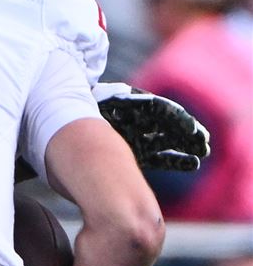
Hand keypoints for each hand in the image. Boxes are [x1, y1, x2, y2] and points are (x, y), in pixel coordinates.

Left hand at [93, 83, 209, 170]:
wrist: (64, 121)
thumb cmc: (83, 112)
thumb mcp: (100, 105)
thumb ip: (116, 103)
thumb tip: (136, 101)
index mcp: (131, 104)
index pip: (161, 109)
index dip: (177, 118)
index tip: (191, 128)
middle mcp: (138, 119)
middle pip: (168, 125)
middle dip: (186, 132)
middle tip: (202, 143)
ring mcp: (137, 135)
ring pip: (167, 140)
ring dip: (186, 145)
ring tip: (202, 152)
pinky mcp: (134, 151)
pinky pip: (159, 156)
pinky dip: (175, 159)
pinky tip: (193, 163)